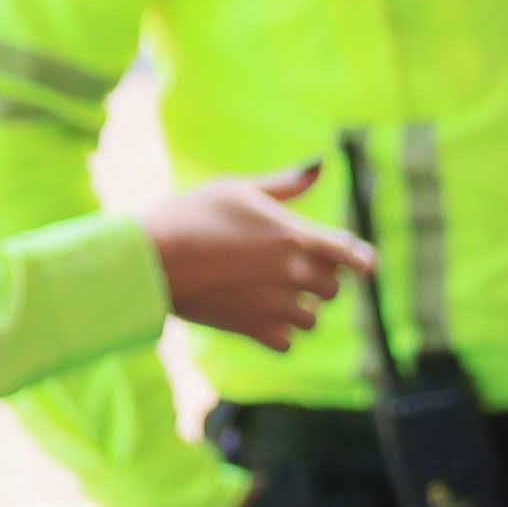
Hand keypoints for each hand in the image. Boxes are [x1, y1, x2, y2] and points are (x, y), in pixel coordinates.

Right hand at [130, 167, 369, 348]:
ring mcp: (276, 305)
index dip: (358, 258)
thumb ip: (286, 183)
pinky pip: (287, 343)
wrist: (149, 257)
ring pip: (313, 319)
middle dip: (320, 281)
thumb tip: (321, 163)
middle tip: (288, 269)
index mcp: (297, 236)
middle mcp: (294, 273)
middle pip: (333, 289)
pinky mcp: (255, 329)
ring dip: (300, 309)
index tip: (356, 262)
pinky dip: (279, 334)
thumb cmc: (190, 215)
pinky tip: (258, 316)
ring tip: (269, 293)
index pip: (354, 254)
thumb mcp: (238, 189)